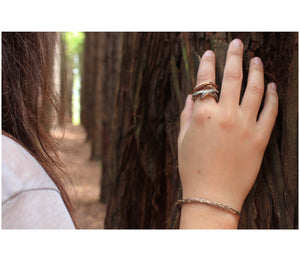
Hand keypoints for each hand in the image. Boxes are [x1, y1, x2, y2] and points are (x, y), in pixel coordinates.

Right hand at [178, 39, 277, 227]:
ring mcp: (245, 125)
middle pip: (232, 77)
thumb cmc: (192, 168)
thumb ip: (186, 115)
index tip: (209, 54)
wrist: (212, 195)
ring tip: (257, 59)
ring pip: (254, 89)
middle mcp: (225, 115)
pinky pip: (270, 111)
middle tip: (237, 43)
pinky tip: (272, 86)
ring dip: (256, 70)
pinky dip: (272, 96)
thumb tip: (191, 97)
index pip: (205, 81)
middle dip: (234, 56)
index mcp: (203, 114)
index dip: (207, 64)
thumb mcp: (182, 139)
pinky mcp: (259, 138)